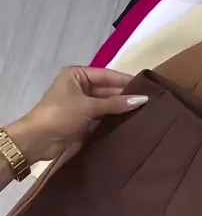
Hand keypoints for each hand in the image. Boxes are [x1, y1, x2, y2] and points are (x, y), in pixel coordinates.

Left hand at [8, 66, 147, 162]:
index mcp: (77, 75)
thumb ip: (115, 104)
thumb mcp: (88, 106)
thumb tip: (142, 99)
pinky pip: (102, 118)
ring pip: (106, 105)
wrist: (38, 140)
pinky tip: (131, 123)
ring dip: (121, 109)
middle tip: (149, 102)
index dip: (125, 81)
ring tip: (145, 112)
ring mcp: (81, 105)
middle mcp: (80, 87)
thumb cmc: (60, 115)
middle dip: (125, 96)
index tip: (147, 86)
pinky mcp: (83, 121)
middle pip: (107, 90)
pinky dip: (114, 120)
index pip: (107, 75)